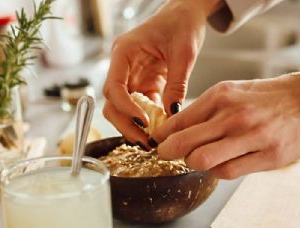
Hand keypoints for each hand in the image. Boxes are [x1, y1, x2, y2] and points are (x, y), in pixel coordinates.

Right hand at [102, 0, 221, 146]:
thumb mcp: (184, 54)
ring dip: (135, 126)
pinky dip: (148, 120)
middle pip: (112, 103)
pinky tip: (161, 129)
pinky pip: (140, 107)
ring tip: (153, 141)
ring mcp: (131, 76)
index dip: (125, 108)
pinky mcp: (144, 83)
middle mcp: (123, 66)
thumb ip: (176, 84)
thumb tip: (172, 114)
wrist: (187, 14)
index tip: (143, 121)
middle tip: (146, 141)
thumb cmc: (182, 24)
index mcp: (124, 52)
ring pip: (123, 108)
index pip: (114, 86)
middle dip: (126, 124)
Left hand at [152, 73, 299, 178]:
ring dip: (194, 164)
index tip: (160, 141)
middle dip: (168, 154)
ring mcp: (251, 137)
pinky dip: (218, 171)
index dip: (162, 135)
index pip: (177, 121)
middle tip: (168, 156)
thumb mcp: (238, 91)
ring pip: (201, 161)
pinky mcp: (268, 156)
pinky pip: (227, 172)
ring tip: (199, 159)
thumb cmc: (275, 97)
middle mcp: (233, 115)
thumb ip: (209, 109)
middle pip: (182, 144)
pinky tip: (223, 164)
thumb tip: (179, 130)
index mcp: (222, 95)